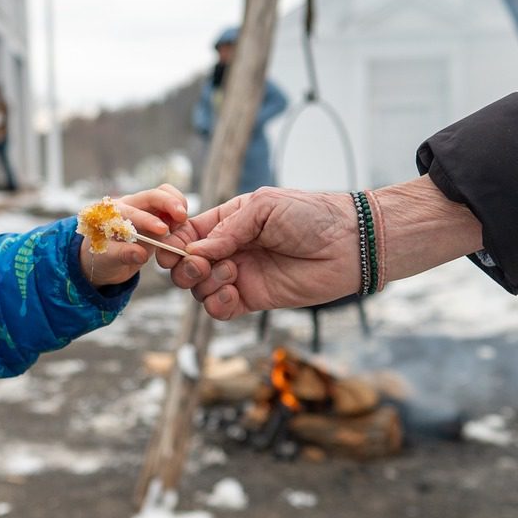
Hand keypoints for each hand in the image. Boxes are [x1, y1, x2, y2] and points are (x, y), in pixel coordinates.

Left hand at [77, 185, 189, 288]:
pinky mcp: (158, 217)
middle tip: (182, 217)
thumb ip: (122, 255)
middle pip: (152, 195)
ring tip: (182, 223)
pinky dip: (179, 214)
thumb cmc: (100, 258)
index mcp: (113, 213)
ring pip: (165, 195)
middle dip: (169, 203)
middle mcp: (130, 206)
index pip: (132, 211)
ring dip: (176, 205)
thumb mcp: (106, 259)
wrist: (106, 262)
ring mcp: (145, 210)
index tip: (162, 230)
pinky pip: (172, 208)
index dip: (147, 219)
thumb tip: (141, 255)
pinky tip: (182, 227)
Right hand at [170, 179, 483, 319]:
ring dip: (204, 283)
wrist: (348, 245)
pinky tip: (232, 292)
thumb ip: (226, 230)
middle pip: (186, 265)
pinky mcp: (253, 299)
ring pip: (199, 288)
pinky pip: (219, 309)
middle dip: (184, 267)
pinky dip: (216, 304)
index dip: (173, 242)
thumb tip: (193, 252)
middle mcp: (230, 249)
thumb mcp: (263, 208)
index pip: (187, 234)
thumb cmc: (310, 215)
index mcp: (229, 222)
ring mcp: (240, 275)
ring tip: (230, 272)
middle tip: (201, 265)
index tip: (170, 249)